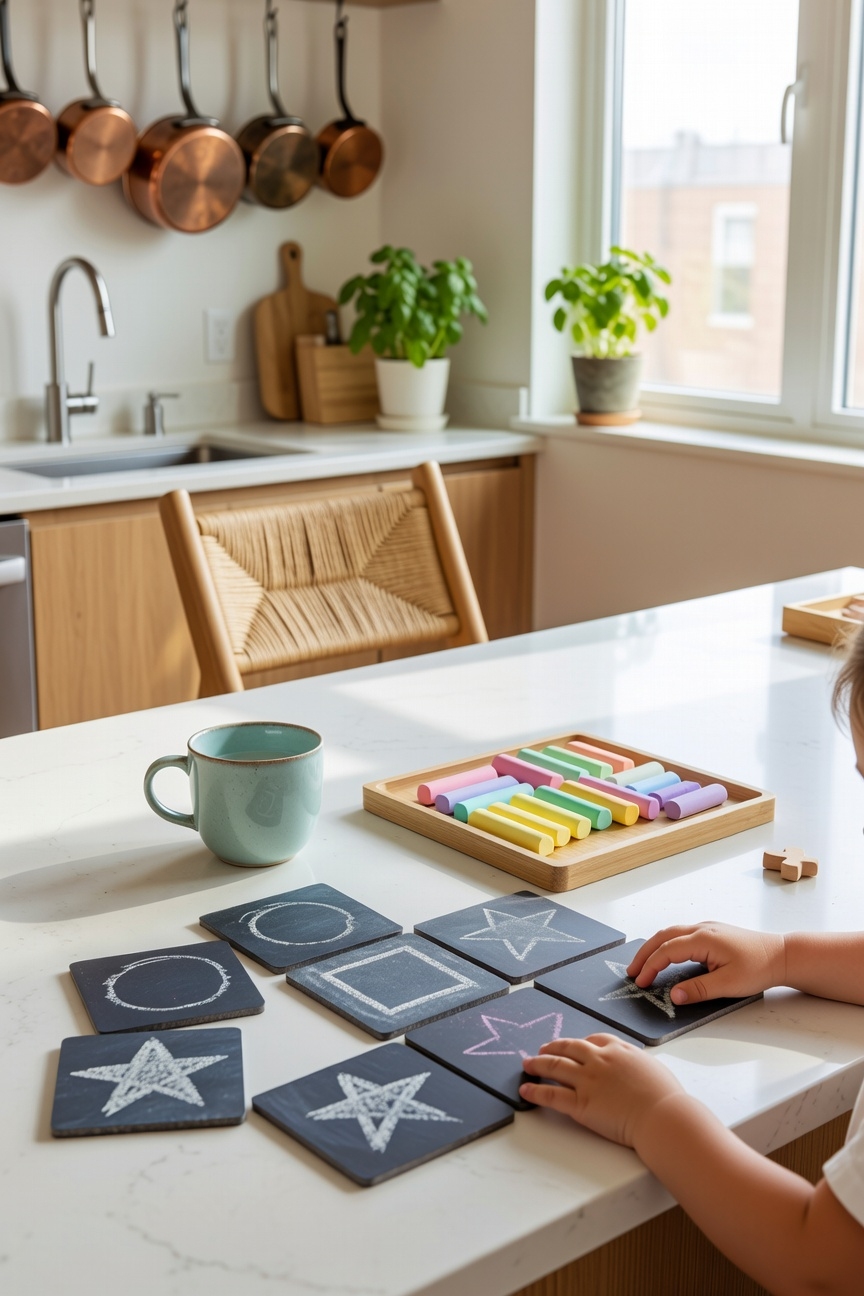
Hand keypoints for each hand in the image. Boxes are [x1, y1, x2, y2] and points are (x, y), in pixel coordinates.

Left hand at [519, 1035, 683, 1146]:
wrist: (663, 1116)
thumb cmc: (666, 1098)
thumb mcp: (654, 1070)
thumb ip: (639, 1066)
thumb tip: (638, 1071)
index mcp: (619, 1050)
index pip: (595, 1040)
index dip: (580, 1043)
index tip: (574, 1046)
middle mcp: (600, 1060)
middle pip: (569, 1047)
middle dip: (553, 1047)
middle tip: (542, 1049)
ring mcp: (588, 1081)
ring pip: (554, 1066)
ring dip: (537, 1064)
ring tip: (527, 1064)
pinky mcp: (581, 1103)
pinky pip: (551, 1095)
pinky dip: (535, 1091)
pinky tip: (525, 1091)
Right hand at [626, 923, 784, 1004]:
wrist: (782, 954)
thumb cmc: (759, 968)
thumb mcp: (729, 985)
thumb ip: (699, 990)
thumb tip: (673, 996)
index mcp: (704, 939)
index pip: (667, 951)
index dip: (651, 967)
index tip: (641, 982)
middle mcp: (702, 928)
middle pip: (663, 936)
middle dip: (645, 953)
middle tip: (632, 971)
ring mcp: (707, 927)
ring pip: (672, 933)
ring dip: (655, 947)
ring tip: (644, 964)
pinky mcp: (713, 932)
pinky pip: (682, 934)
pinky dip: (668, 944)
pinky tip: (668, 955)